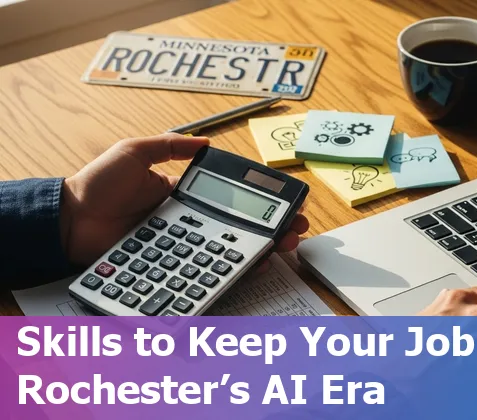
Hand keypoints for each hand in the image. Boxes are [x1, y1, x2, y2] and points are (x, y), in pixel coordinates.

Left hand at [60, 133, 308, 265]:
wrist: (68, 220)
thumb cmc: (97, 184)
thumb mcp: (134, 152)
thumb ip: (170, 147)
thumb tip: (206, 141)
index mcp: (182, 193)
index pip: (230, 199)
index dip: (259, 202)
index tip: (284, 203)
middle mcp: (188, 221)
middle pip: (239, 227)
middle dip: (272, 229)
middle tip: (296, 230)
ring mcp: (182, 245)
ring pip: (229, 250)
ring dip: (262, 249)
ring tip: (285, 247)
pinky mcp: (172, 263)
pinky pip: (205, 268)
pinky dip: (232, 269)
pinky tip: (255, 265)